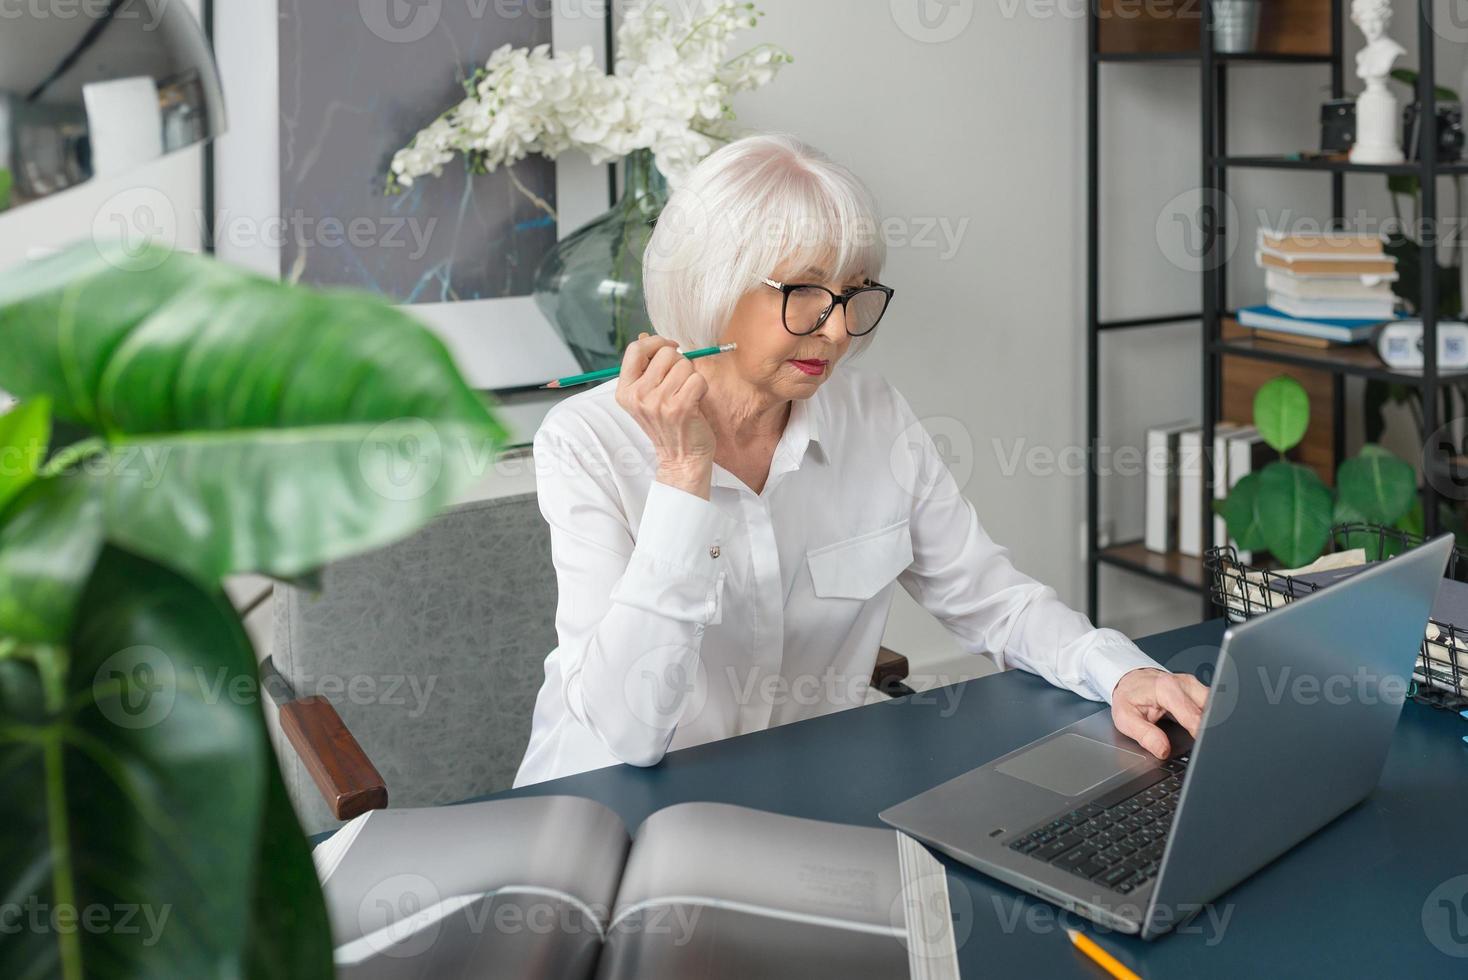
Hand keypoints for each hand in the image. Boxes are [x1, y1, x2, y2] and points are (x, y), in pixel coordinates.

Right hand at [615, 333, 715, 497]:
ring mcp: (657, 402)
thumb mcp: (647, 396)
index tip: (669, 348)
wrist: (681, 458)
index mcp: (625, 391)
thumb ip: (645, 367)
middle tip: (679, 384)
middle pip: (665, 354)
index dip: (656, 342)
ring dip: (691, 377)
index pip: (635, 349)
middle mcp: (638, 396)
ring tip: (686, 396)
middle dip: (679, 363)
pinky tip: (695, 402)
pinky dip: (702, 388)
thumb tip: (644, 336)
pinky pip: (698, 379)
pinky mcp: (679, 408)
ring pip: (685, 365)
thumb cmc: (668, 424)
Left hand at [1110, 668, 1208, 759]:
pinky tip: (1205, 728)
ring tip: (1204, 738)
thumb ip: (1145, 735)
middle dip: (1211, 728)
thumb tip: (1163, 750)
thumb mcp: (1125, 718)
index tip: (1202, 747)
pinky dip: (1211, 718)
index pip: (1192, 714)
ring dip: (1212, 722)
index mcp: (1166, 688)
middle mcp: (1184, 684)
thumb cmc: (1129, 696)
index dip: (1199, 732)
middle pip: (1210, 709)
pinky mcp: (1199, 690)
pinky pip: (1212, 705)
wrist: (1131, 680)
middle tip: (1205, 745)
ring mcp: (1194, 685)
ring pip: (1216, 706)